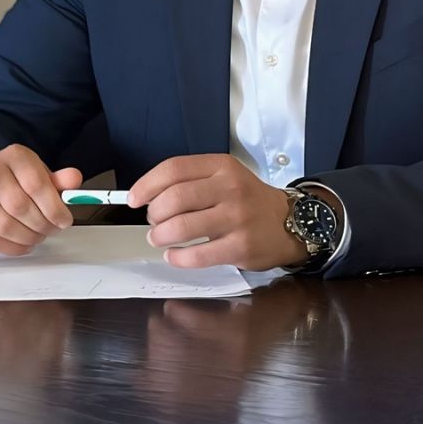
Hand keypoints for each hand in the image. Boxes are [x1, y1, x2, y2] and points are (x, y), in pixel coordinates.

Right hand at [0, 144, 82, 255]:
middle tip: (51, 231)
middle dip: (41, 225)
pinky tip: (23, 245)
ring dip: (27, 237)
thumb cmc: (20, 183)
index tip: (65, 221)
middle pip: (19, 205)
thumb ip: (60, 180)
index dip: (54, 207)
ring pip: (3, 224)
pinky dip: (10, 247)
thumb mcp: (43, 176)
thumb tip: (74, 179)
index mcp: (14, 155)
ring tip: (37, 237)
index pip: (35, 183)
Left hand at [128, 154, 306, 270]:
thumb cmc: (248, 200)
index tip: (133, 198)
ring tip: (158, 238)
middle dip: (154, 213)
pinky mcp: (240, 246)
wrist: (289, 223)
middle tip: (153, 222)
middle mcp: (230, 188)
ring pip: (183, 226)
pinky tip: (174, 255)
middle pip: (175, 197)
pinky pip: (198, 255)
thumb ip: (191, 181)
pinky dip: (178, 257)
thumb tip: (148, 196)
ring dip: (161, 235)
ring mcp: (236, 217)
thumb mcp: (224, 177)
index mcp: (221, 166)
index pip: (174, 169)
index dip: (147, 184)